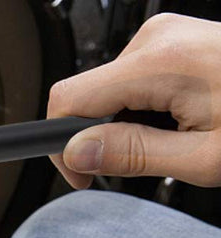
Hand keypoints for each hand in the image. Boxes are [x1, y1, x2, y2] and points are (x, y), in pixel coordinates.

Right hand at [47, 13, 220, 187]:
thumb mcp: (202, 158)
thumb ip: (134, 154)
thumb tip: (79, 151)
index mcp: (161, 63)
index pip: (68, 100)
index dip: (62, 145)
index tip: (83, 173)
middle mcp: (157, 39)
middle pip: (86, 96)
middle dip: (99, 138)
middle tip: (140, 165)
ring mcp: (164, 36)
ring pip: (107, 91)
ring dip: (123, 125)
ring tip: (169, 141)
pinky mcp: (171, 42)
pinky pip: (130, 80)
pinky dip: (139, 110)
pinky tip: (172, 123)